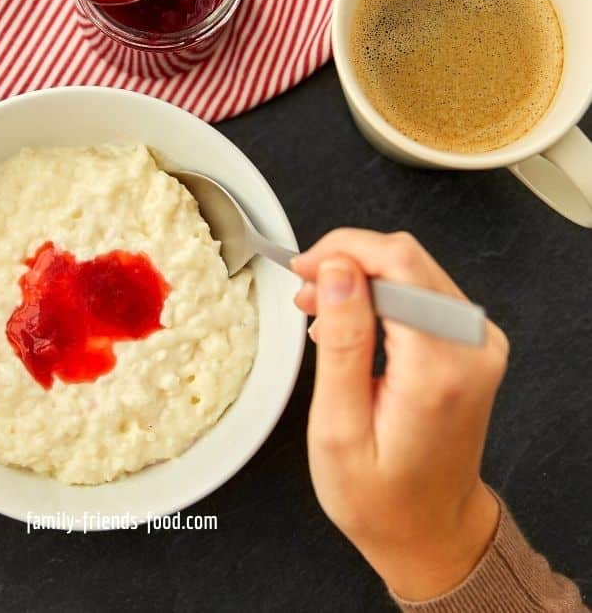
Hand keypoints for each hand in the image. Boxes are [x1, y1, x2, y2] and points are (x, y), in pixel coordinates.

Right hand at [291, 230, 507, 600]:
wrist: (429, 529)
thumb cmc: (379, 495)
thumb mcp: (338, 426)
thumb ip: (342, 341)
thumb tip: (338, 270)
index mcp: (438, 368)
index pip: (398, 264)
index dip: (342, 251)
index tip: (302, 269)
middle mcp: (472, 348)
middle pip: (407, 258)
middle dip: (347, 263)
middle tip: (304, 294)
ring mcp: (478, 344)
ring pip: (413, 270)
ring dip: (361, 278)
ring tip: (318, 311)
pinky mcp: (472, 345)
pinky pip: (423, 293)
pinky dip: (380, 295)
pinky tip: (350, 323)